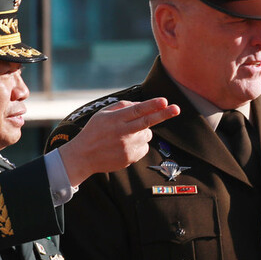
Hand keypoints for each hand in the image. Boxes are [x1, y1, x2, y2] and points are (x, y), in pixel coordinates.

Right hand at [58, 97, 179, 185]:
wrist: (83, 156)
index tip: (163, 101)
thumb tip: (142, 104)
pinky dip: (140, 144)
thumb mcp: (103, 114)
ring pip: (147, 135)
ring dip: (143, 131)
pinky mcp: (130, 158)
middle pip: (147, 122)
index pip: (136, 110)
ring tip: (127, 135)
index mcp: (114, 119)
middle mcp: (121, 133)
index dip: (151, 105)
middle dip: (163, 114)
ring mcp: (126, 147)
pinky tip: (126, 145)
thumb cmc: (95, 131)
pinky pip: (144, 148)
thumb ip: (122, 106)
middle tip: (176, 108)